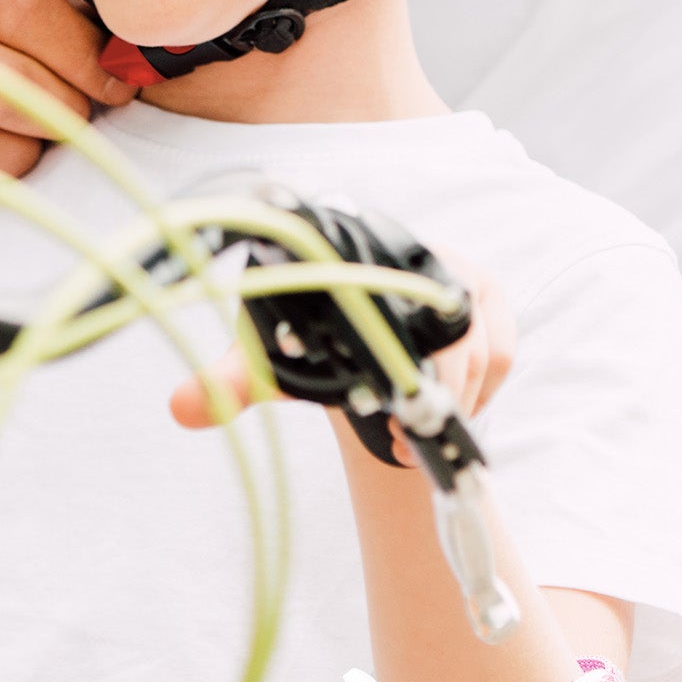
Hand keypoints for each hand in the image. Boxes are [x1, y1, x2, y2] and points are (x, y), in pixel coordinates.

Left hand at [167, 247, 515, 456]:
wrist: (356, 342)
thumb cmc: (309, 337)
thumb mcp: (268, 360)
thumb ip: (229, 382)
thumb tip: (179, 409)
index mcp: (353, 249)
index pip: (382, 283)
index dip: (387, 347)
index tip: (377, 402)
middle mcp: (409, 248)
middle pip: (439, 318)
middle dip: (425, 386)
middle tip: (400, 432)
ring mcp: (455, 271)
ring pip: (474, 342)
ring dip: (451, 395)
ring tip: (413, 429)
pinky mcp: (490, 301)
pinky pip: (501, 350)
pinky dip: (479, 388)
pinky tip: (444, 407)